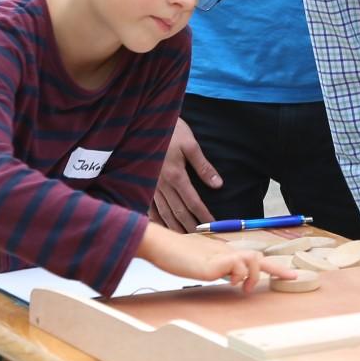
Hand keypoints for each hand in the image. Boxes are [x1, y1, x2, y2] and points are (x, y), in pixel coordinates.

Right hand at [136, 223, 296, 291]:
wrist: (160, 245)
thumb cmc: (176, 255)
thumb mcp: (202, 263)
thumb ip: (218, 268)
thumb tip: (231, 278)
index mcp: (224, 252)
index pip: (253, 257)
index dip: (273, 266)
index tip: (289, 274)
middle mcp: (226, 252)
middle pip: (258, 257)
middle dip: (277, 269)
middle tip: (292, 277)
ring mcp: (220, 256)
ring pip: (253, 259)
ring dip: (254, 275)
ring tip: (245, 287)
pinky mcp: (213, 263)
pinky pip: (237, 266)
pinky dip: (239, 275)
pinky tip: (230, 282)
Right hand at [151, 117, 220, 231]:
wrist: (145, 122)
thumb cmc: (170, 130)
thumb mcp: (190, 144)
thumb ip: (203, 166)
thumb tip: (218, 184)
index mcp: (176, 175)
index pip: (193, 202)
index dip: (204, 215)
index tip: (213, 225)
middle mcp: (161, 184)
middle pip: (178, 212)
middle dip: (190, 226)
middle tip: (199, 238)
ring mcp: (150, 185)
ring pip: (162, 212)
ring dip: (173, 227)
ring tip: (183, 238)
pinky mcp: (141, 184)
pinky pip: (148, 206)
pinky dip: (155, 219)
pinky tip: (160, 227)